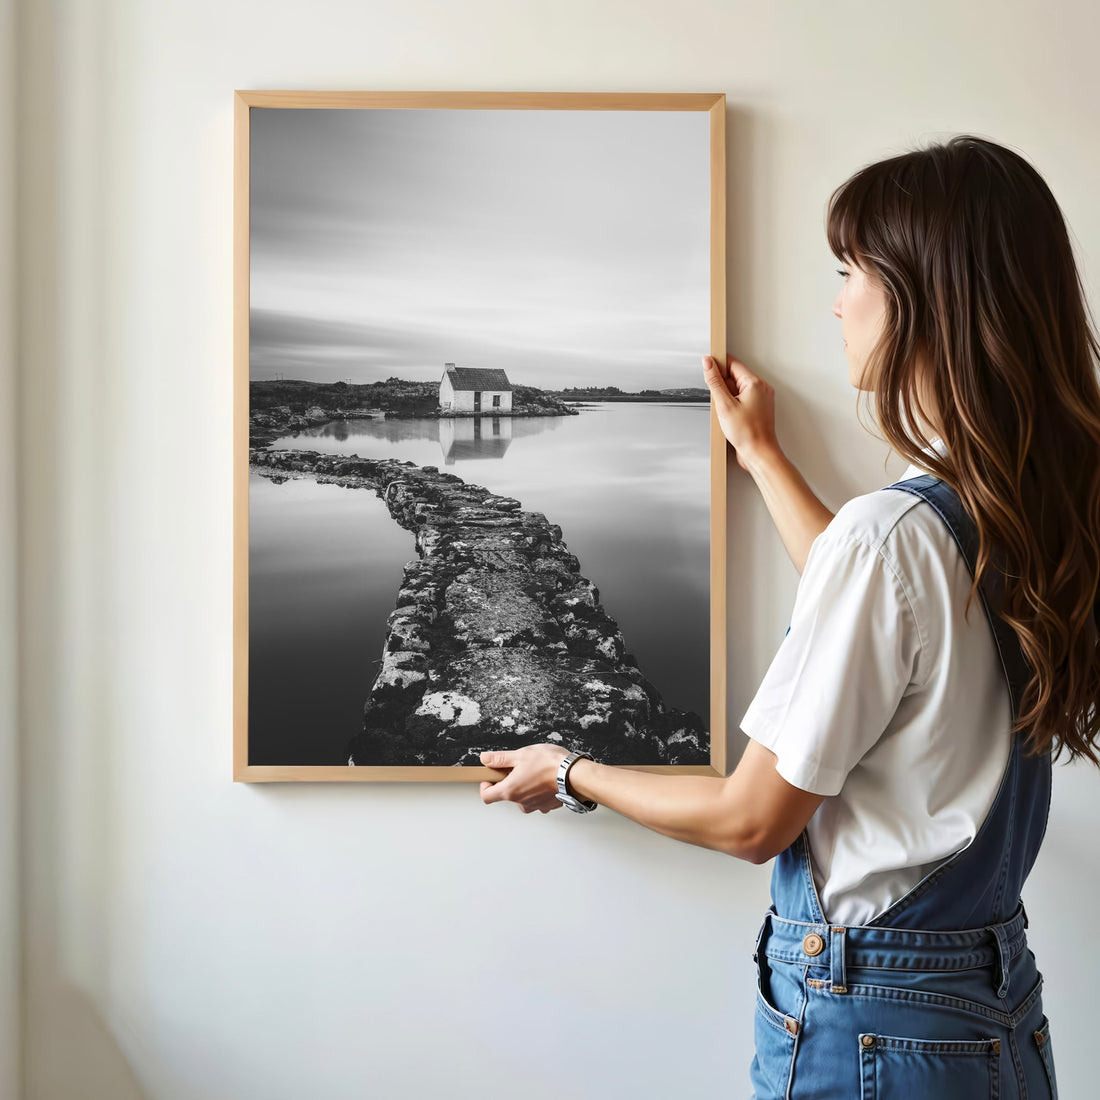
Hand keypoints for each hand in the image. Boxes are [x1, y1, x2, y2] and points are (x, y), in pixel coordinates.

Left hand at [479, 744, 570, 812]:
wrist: (575, 775)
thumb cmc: (550, 764)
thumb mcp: (520, 755)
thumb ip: (500, 758)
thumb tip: (485, 759)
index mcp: (510, 790)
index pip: (486, 796)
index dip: (485, 786)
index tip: (491, 776)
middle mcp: (521, 802)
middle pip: (506, 795)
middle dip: (509, 781)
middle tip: (518, 767)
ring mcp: (535, 805)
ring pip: (522, 797)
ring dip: (524, 786)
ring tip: (534, 771)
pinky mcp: (547, 805)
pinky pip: (537, 799)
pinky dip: (538, 790)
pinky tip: (545, 778)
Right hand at [701, 354, 780, 471]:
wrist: (759, 453)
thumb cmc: (748, 433)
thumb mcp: (724, 405)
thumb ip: (714, 381)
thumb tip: (708, 363)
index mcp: (755, 383)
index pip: (733, 363)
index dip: (718, 365)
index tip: (708, 368)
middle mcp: (761, 388)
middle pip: (735, 376)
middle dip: (722, 386)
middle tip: (720, 402)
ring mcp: (761, 398)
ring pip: (737, 389)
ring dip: (727, 397)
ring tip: (727, 413)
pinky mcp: (758, 408)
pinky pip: (742, 399)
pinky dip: (732, 405)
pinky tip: (730, 417)